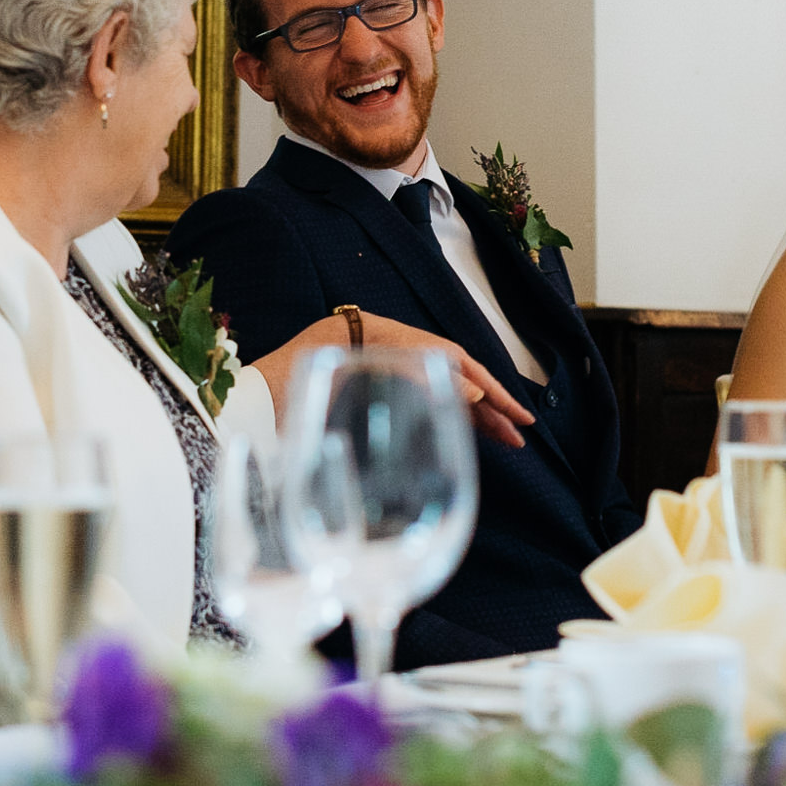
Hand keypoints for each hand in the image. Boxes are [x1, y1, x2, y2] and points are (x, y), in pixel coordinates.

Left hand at [250, 311, 534, 448]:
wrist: (265, 383)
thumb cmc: (312, 375)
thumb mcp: (371, 375)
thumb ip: (423, 379)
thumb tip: (476, 394)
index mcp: (401, 346)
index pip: (462, 368)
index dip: (495, 393)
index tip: (520, 418)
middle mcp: (400, 356)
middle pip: (457, 381)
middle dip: (492, 408)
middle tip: (521, 437)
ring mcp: (389, 373)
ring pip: (442, 393)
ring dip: (474, 415)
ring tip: (504, 440)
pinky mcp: (374, 390)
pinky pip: (423, 400)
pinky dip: (446, 416)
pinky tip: (460, 433)